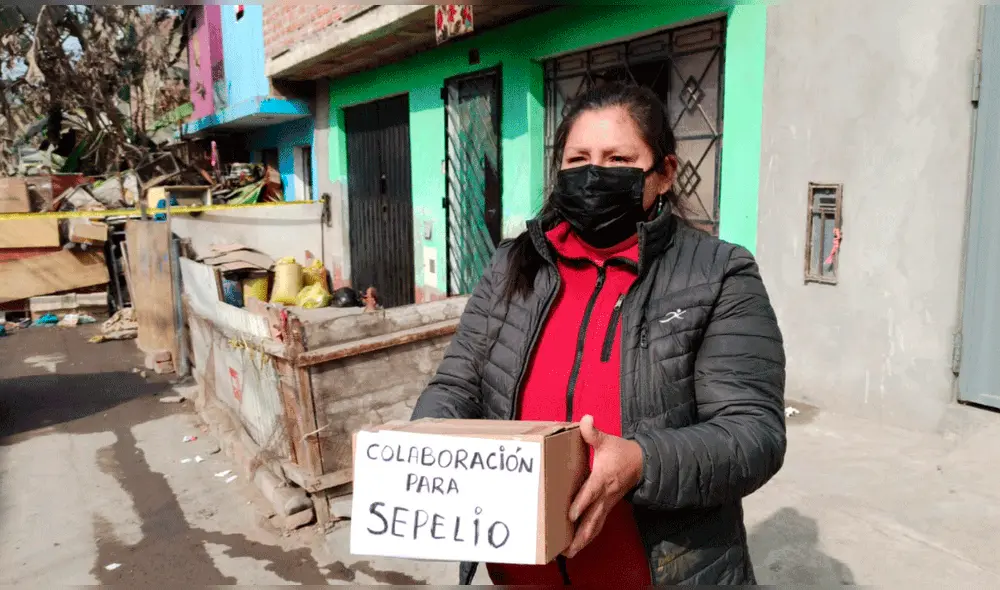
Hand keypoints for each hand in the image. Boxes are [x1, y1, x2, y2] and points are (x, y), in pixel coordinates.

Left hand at [564, 415, 643, 557]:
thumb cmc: (621, 452)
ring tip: (569, 553)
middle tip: (566, 549)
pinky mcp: (608, 507)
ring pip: (595, 526)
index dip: (581, 504)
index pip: (591, 493)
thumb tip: (585, 419)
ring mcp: (607, 503)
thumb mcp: (607, 440)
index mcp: (602, 478)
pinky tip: (578, 545)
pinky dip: (588, 536)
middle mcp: (605, 495)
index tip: (570, 515)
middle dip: (580, 534)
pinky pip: (598, 524)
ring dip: (583, 540)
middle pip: (592, 518)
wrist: (641, 464)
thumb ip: (593, 433)